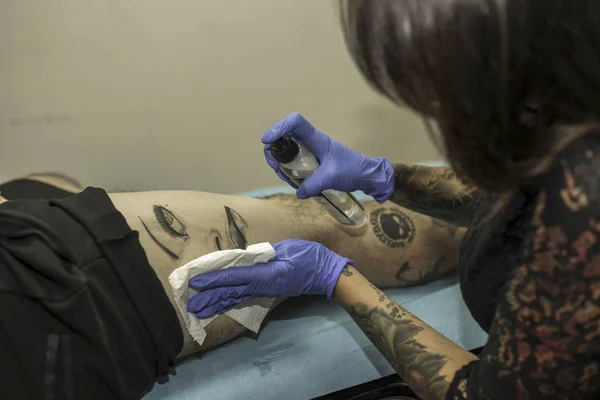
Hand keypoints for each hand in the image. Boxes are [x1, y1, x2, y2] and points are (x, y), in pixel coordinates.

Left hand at [187, 239, 352, 317]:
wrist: (324, 272)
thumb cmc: (308, 256)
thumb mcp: (285, 249)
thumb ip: (264, 254)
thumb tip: (247, 257)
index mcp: (266, 274)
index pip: (235, 277)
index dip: (215, 280)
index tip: (197, 283)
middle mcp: (262, 285)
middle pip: (231, 292)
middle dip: (209, 298)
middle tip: (190, 305)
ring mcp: (264, 290)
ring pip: (236, 297)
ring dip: (216, 303)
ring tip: (200, 311)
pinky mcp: (267, 291)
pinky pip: (243, 296)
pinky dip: (229, 301)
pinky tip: (220, 304)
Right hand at [262, 112, 394, 202]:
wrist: (366, 176)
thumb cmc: (352, 170)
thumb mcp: (331, 178)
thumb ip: (313, 185)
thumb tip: (299, 193)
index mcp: (316, 139)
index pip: (295, 122)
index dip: (278, 127)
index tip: (268, 141)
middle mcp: (311, 141)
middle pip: (285, 136)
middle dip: (274, 151)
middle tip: (276, 167)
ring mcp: (311, 150)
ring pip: (288, 150)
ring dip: (281, 164)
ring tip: (287, 179)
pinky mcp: (313, 160)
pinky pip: (295, 161)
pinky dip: (290, 170)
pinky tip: (295, 182)